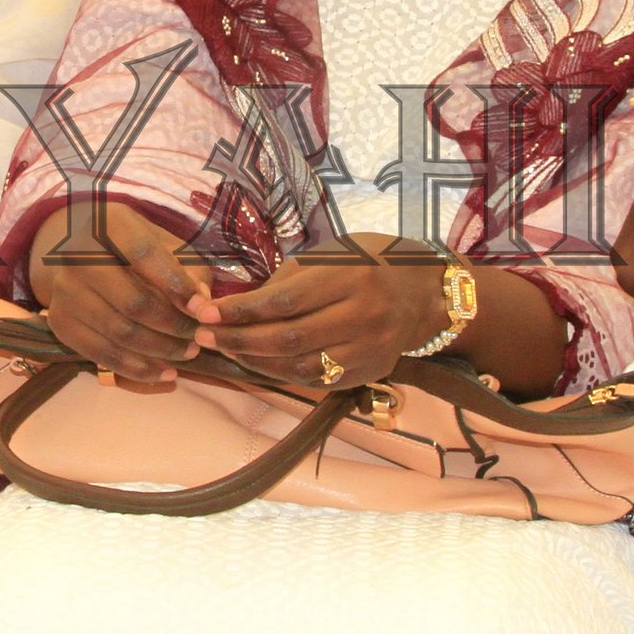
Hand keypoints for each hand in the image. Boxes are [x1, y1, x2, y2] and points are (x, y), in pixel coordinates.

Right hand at [26, 200, 203, 384]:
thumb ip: (189, 270)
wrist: (85, 256)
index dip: (176, 285)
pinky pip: (101, 354)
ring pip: (119, 332)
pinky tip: (161, 372)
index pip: (144, 255)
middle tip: (198, 340)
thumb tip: (202, 305)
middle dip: (173, 327)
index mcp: (108, 224)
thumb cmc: (139, 250)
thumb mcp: (167, 246)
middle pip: (133, 302)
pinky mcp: (60, 321)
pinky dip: (136, 369)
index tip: (204, 311)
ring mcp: (64, 290)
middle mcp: (76, 255)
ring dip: (159, 351)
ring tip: (185, 355)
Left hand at [187, 234, 443, 386]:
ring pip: (300, 367)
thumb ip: (290, 279)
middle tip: (205, 336)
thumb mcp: (334, 254)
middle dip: (239, 340)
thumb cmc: (372, 262)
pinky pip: (317, 380)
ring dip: (255, 362)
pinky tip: (258, 363)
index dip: (241, 311)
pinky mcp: (370, 371)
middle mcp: (363, 316)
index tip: (206, 313)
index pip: (285, 301)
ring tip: (227, 350)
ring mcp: (369, 349)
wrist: (427, 293)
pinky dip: (282, 374)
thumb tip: (238, 304)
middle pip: (288, 338)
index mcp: (352, 278)